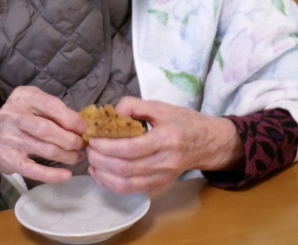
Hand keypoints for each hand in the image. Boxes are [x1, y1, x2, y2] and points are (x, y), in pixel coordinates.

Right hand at [0, 86, 87, 187]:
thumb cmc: (19, 120)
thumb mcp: (32, 105)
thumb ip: (53, 111)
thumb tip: (81, 126)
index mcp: (22, 97)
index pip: (51, 106)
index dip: (71, 119)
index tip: (84, 128)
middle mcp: (12, 115)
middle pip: (47, 129)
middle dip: (70, 139)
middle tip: (81, 145)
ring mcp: (8, 138)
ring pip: (44, 149)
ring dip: (66, 155)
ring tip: (77, 157)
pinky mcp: (8, 159)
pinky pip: (33, 169)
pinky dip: (52, 174)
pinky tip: (66, 175)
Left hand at [86, 97, 242, 194]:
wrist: (208, 143)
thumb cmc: (184, 122)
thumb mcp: (161, 106)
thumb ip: (134, 105)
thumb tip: (111, 114)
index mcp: (167, 138)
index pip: (131, 149)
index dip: (108, 146)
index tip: (93, 138)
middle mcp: (165, 162)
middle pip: (125, 169)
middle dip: (101, 160)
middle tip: (89, 148)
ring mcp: (163, 178)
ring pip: (126, 185)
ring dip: (103, 175)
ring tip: (92, 162)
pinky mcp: (159, 187)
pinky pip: (131, 191)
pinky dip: (111, 184)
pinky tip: (101, 173)